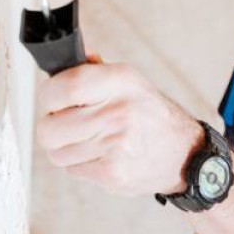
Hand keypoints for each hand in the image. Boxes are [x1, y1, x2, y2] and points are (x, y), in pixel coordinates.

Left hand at [36, 52, 202, 195]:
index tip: (49, 100)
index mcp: (121, 81)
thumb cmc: (151, 116)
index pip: (66, 86)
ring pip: (56, 152)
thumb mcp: (130, 82)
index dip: (48, 95)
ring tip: (86, 141)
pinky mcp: (113, 173)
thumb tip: (64, 61)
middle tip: (61, 123)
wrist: (185, 155)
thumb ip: (94, 71)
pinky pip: (72, 169)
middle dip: (50, 127)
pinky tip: (99, 155)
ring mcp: (115, 145)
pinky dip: (79, 164)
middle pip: (50, 127)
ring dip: (64, 148)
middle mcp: (119, 111)